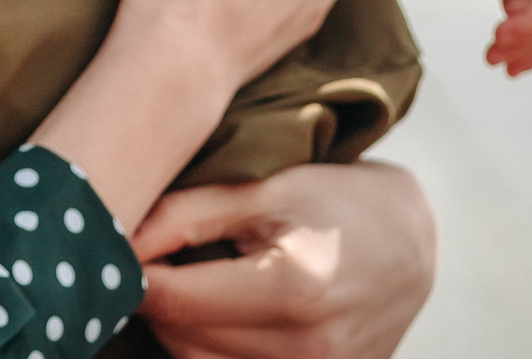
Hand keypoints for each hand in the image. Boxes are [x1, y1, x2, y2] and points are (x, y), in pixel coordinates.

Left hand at [133, 162, 436, 358]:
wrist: (414, 245)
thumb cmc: (338, 202)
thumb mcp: (270, 188)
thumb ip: (189, 212)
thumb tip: (119, 237)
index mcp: (293, 288)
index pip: (174, 297)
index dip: (133, 271)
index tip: (118, 243)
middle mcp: (306, 346)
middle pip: (181, 336)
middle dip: (152, 297)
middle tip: (146, 255)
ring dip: (176, 325)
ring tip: (184, 279)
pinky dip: (206, 347)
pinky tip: (211, 311)